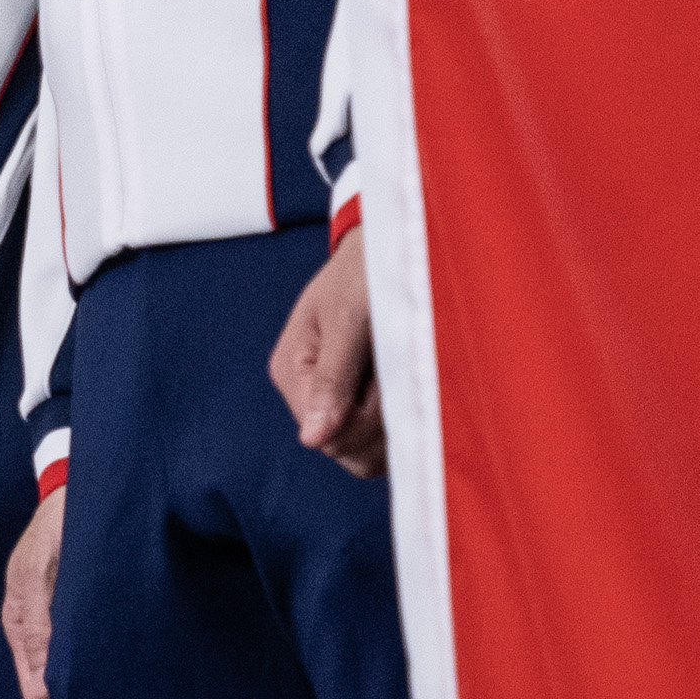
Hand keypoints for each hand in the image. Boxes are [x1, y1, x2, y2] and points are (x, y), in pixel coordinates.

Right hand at [1, 488, 69, 698]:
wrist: (76, 483)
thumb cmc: (66, 520)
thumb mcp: (48, 569)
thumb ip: (44, 622)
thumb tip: (47, 675)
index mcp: (22, 617)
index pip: (34, 687)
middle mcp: (30, 622)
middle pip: (43, 687)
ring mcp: (46, 614)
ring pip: (55, 672)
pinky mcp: (64, 605)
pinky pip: (66, 651)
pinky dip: (80, 675)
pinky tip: (104, 685)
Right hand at [270, 226, 386, 477]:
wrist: (391, 246)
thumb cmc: (366, 273)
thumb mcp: (349, 320)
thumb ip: (332, 379)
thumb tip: (311, 439)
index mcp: (293, 372)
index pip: (328, 439)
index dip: (365, 419)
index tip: (385, 374)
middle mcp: (310, 394)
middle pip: (348, 451)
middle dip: (382, 419)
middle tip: (396, 367)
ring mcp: (338, 400)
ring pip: (371, 451)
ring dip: (397, 416)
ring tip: (400, 365)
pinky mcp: (363, 401)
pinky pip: (386, 437)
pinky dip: (405, 413)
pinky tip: (406, 375)